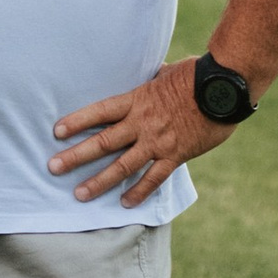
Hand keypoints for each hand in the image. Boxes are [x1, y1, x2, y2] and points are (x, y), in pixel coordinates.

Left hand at [49, 60, 234, 206]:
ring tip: (80, 194)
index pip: (99, 112)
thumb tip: (148, 74)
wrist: (224, 90)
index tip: (56, 131)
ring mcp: (158, 142)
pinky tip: (125, 203)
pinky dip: (139, 192)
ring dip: (99, 181)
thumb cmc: (197, 75)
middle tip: (53, 168)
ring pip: (122, 166)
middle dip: (76, 156)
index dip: (77, 121)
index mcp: (137, 100)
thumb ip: (150, 80)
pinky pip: (154, 178)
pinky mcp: (175, 156)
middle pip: (102, 142)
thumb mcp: (166, 73)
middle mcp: (142, 123)